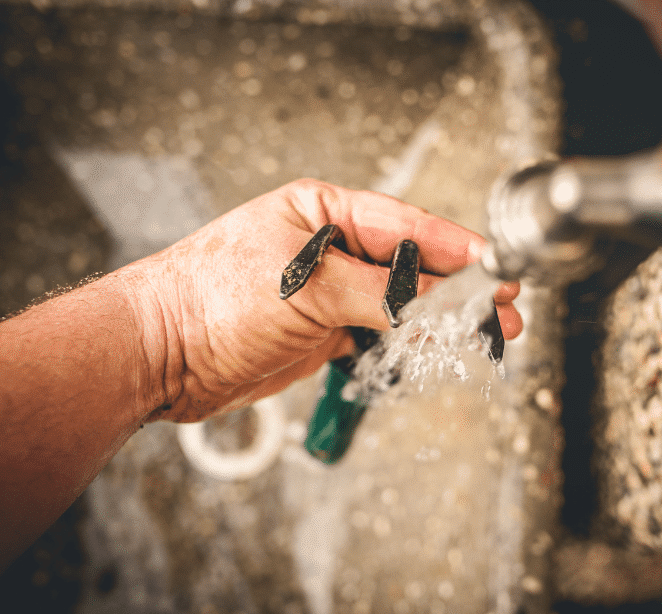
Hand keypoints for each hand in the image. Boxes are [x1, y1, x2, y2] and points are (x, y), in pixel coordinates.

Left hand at [129, 179, 521, 420]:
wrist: (159, 355)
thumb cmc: (210, 299)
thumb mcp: (305, 286)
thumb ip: (377, 294)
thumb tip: (432, 302)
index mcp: (322, 211)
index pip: (405, 225)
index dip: (454, 248)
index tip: (495, 266)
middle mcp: (330, 247)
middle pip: (410, 265)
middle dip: (458, 288)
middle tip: (502, 310)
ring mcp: (327, 292)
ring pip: (399, 303)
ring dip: (439, 320)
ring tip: (483, 335)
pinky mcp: (321, 331)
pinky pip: (378, 333)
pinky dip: (408, 343)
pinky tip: (435, 349)